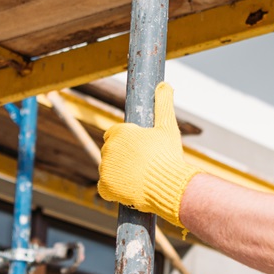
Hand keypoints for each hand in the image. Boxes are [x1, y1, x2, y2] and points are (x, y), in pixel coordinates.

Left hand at [98, 83, 198, 228]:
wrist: (169, 184)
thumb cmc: (169, 155)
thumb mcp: (168, 127)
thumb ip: (163, 104)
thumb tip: (165, 84)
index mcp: (119, 132)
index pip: (115, 134)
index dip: (127, 142)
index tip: (140, 150)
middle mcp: (108, 148)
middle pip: (111, 152)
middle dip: (123, 158)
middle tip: (142, 165)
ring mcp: (105, 168)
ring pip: (109, 169)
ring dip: (119, 173)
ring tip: (139, 178)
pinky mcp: (105, 187)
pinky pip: (105, 187)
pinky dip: (114, 189)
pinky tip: (128, 188)